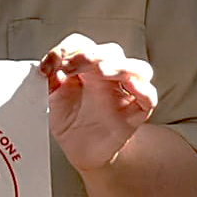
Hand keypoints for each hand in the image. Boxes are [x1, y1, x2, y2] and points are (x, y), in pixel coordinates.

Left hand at [40, 33, 156, 172]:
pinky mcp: (135, 113)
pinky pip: (149, 97)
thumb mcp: (52, 99)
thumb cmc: (69, 122)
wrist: (79, 151)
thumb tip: (47, 69)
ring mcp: (124, 92)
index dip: (68, 49)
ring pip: (137, 68)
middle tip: (72, 66)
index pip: (84, 45)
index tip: (51, 64)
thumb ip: (51, 82)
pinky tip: (131, 85)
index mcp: (87, 67)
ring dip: (119, 65)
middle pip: (112, 51)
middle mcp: (108, 76)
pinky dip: (143, 89)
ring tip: (101, 70)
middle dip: (92, 54)